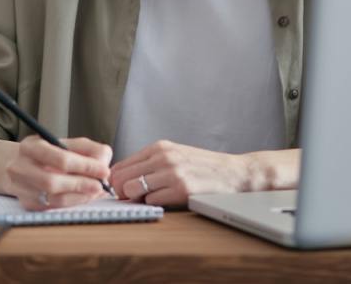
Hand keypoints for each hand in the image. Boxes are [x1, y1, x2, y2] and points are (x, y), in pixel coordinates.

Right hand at [5, 135, 112, 209]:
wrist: (19, 165)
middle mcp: (20, 168)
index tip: (104, 170)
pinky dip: (73, 203)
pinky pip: (53, 208)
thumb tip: (103, 163)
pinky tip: (84, 196)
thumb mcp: (66, 142)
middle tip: (101, 185)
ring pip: (53, 199)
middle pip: (53, 181)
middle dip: (82, 184)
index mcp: (30, 147)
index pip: (61, 159)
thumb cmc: (47, 153)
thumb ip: (89, 149)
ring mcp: (20, 188)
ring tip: (96, 191)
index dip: (86, 166)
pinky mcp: (26, 204)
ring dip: (80, 196)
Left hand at [109, 140, 250, 207]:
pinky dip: (156, 203)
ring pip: (131, 189)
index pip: (119, 166)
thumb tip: (120, 182)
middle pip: (120, 178)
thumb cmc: (203, 168)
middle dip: (122, 192)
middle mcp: (163, 156)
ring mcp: (172, 172)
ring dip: (138, 198)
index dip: (116, 183)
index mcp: (160, 147)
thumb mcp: (175, 156)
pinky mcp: (181, 188)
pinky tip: (169, 199)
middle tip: (135, 198)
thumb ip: (150, 165)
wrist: (234, 173)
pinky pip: (151, 200)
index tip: (123, 191)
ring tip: (153, 197)